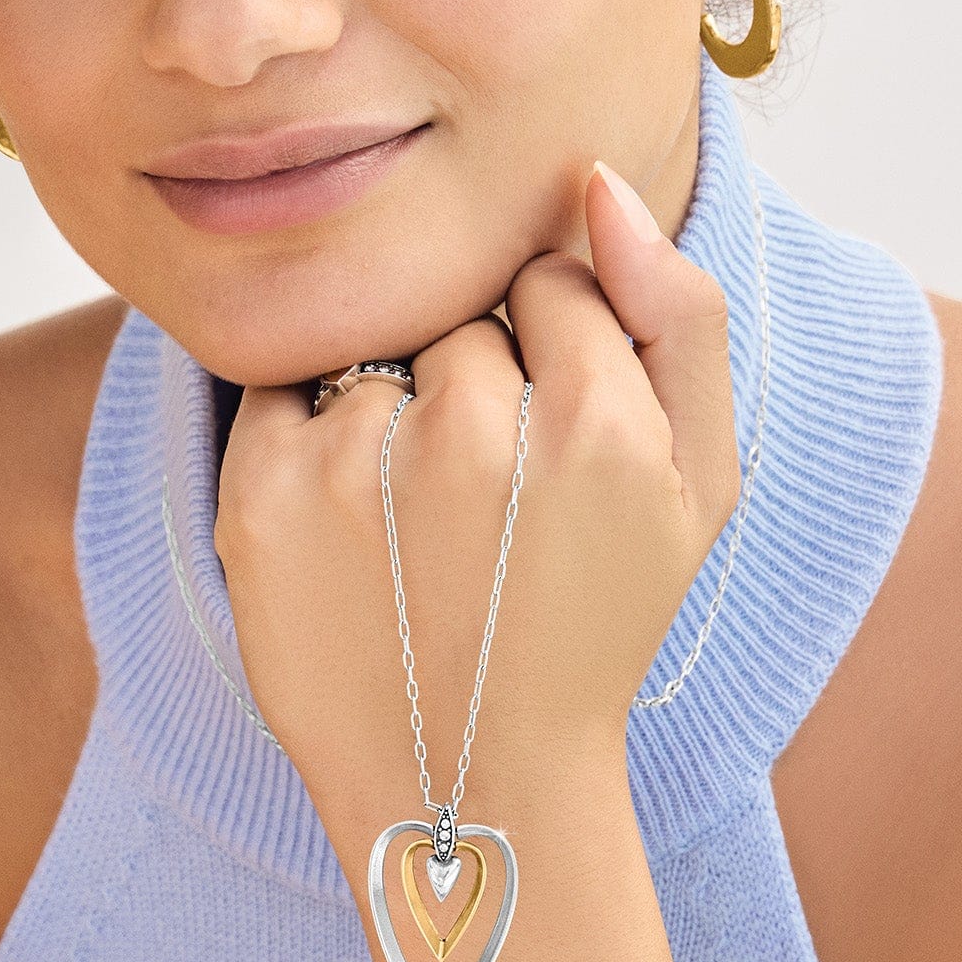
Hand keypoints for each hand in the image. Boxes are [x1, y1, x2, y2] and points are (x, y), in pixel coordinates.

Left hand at [212, 160, 741, 811]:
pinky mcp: (260, 496)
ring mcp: (356, 465)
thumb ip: (681, 316)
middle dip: (472, 379)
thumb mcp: (701, 485)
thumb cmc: (592, 623)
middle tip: (483, 501)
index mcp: (598, 428)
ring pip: (374, 348)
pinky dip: (311, 436)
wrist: (470, 781)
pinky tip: (348, 522)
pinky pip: (285, 387)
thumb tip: (596, 180)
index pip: (550, 278)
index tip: (547, 438)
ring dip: (391, 413)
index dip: (550, 352)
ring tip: (415, 526)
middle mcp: (472, 435)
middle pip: (457, 311)